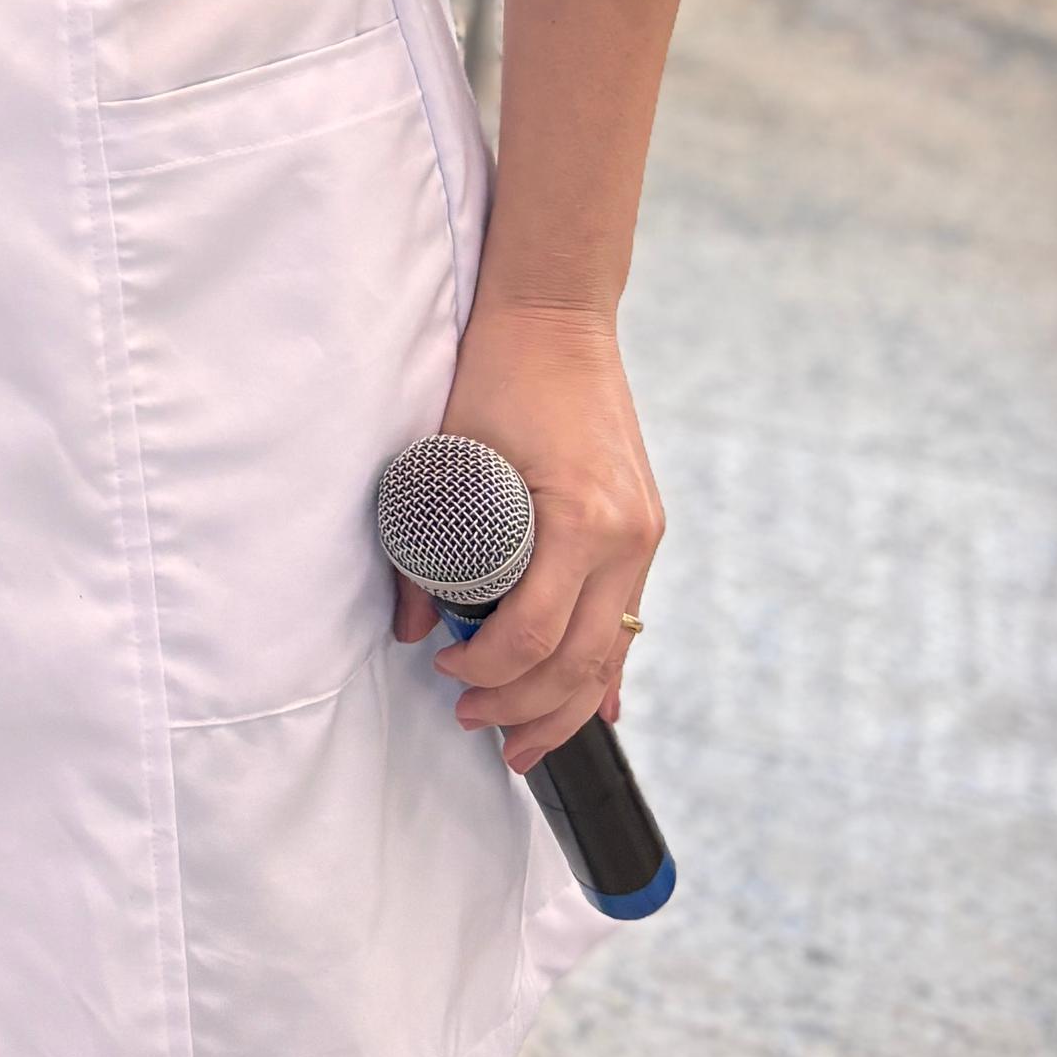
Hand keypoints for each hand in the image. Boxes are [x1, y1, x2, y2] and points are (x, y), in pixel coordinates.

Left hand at [393, 300, 661, 772]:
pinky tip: (593, 708)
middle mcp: (628, 536)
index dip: (490, 670)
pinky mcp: (645, 529)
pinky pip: (629, 619)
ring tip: (523, 742)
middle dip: (528, 709)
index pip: (538, 633)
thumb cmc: (500, 373)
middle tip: (476, 726)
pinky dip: (606, 668)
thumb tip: (410, 627)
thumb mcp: (450, 455)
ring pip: (615, 651)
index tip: (448, 671)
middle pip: (584, 661)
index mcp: (582, 517)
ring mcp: (645, 535)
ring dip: (568, 705)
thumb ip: (425, 545)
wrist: (558, 315)